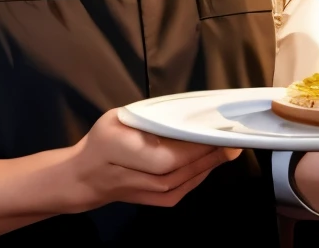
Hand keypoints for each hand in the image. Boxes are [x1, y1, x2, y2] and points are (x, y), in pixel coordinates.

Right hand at [63, 109, 241, 211]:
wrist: (85, 178)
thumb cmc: (101, 141)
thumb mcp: (118, 119)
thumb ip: (149, 119)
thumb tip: (186, 115)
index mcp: (122, 150)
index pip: (167, 151)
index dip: (196, 143)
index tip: (217, 129)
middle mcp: (138, 177)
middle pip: (182, 167)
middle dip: (211, 152)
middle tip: (233, 136)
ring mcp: (149, 195)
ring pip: (188, 180)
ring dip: (211, 163)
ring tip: (229, 146)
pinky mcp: (159, 203)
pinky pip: (186, 188)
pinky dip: (201, 173)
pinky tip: (213, 161)